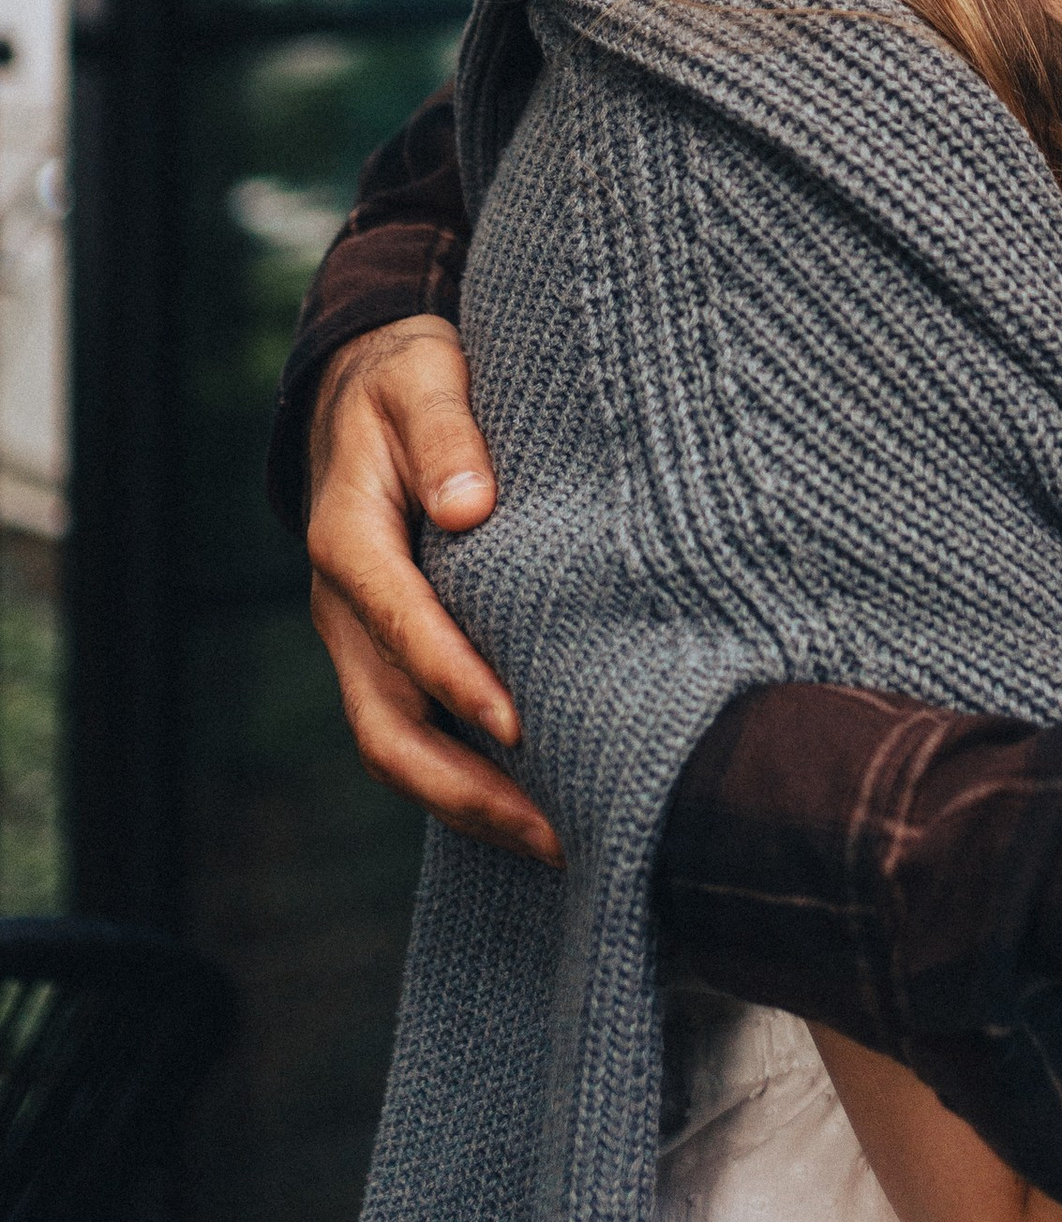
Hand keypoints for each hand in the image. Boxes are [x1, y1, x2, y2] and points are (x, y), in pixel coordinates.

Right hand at [305, 317, 560, 864]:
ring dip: (467, 803)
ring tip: (556, 845)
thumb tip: (468, 506)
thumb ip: (446, 432)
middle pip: (384, 720)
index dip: (451, 676)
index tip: (515, 723)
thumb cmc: (410, 379)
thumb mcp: (425, 376)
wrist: (369, 391)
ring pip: (396, 744)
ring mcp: (362, 640)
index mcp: (348, 536)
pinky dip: (465, 780)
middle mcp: (344, 605)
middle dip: (461, 785)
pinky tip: (535, 809)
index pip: (397, 621)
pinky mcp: (389, 654)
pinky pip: (417, 732)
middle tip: (550, 830)